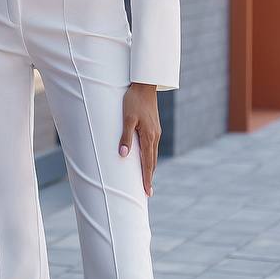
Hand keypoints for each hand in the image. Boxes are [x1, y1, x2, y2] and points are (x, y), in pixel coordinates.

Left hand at [119, 81, 160, 196]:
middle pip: (152, 162)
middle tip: (147, 192)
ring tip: (146, 180)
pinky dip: (150, 157)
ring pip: (153, 155)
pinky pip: (152, 147)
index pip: (147, 163)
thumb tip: (123, 155)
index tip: (147, 192)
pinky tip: (146, 160)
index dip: (146, 178)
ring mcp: (156, 132)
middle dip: (149, 177)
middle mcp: (155, 136)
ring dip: (150, 168)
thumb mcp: (127, 118)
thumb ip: (125, 137)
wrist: (144, 85)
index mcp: (149, 137)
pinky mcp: (154, 128)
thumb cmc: (133, 100)